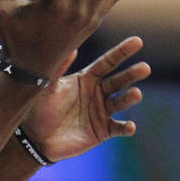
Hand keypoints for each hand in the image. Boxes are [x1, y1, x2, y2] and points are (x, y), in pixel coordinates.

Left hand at [23, 36, 148, 161]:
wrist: (34, 139)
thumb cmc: (38, 110)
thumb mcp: (46, 87)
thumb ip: (58, 69)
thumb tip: (72, 47)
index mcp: (86, 79)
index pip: (107, 62)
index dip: (122, 52)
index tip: (137, 41)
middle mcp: (97, 93)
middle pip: (118, 81)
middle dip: (132, 74)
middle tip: (145, 68)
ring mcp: (101, 112)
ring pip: (120, 102)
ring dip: (129, 98)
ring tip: (136, 93)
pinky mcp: (102, 130)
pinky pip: (117, 128)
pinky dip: (125, 127)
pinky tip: (130, 126)